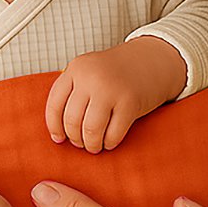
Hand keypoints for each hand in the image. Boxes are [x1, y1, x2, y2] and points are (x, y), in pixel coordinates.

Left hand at [45, 36, 187, 152]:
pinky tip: (110, 142)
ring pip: (90, 129)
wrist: (152, 60)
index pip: (55, 103)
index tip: (59, 138)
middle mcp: (91, 77)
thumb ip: (74, 92)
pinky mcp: (130, 102)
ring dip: (91, 144)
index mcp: (77, 68)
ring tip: (95, 146)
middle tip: (81, 143)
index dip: (54, 126)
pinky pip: (113, 133)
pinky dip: (109, 143)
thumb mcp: (90, 72)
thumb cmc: (117, 73)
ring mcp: (111, 89)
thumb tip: (58, 132)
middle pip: (72, 119)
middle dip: (75, 138)